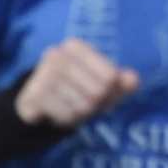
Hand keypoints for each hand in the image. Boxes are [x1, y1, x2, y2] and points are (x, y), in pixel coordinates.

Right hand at [15, 39, 138, 126]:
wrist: (35, 102)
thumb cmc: (75, 89)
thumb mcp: (101, 85)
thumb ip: (121, 83)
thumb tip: (133, 80)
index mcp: (76, 47)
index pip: (110, 77)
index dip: (110, 93)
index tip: (100, 93)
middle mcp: (58, 55)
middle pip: (98, 92)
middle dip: (94, 105)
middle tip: (82, 103)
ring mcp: (43, 73)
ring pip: (82, 106)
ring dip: (80, 114)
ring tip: (69, 107)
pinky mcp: (34, 94)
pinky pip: (66, 116)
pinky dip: (66, 120)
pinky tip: (57, 112)